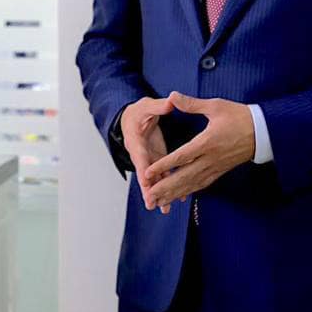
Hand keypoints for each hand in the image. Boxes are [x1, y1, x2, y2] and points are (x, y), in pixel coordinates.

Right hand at [120, 96, 173, 211]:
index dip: (142, 170)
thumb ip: (158, 106)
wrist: (133, 119)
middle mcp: (141, 154)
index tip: (145, 181)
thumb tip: (170, 102)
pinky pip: (164, 176)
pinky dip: (170, 186)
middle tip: (152, 204)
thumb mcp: (146, 106)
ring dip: (159, 194)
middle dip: (148, 190)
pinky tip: (179, 198)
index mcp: (136, 141)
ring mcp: (150, 159)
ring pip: (154, 180)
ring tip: (165, 209)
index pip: (140, 157)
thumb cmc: (138, 112)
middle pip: (145, 175)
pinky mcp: (158, 160)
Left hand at [144, 91, 254, 208]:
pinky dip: (189, 191)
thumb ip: (191, 104)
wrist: (263, 132)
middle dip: (165, 188)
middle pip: (184, 177)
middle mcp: (210, 158)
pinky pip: (202, 184)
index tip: (148, 172)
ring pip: (192, 184)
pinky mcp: (220, 171)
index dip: (164, 165)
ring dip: (174, 194)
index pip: (181, 157)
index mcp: (207, 142)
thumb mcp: (215, 106)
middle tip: (149, 197)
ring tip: (158, 202)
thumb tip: (171, 96)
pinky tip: (179, 197)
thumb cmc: (240, 117)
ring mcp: (215, 167)